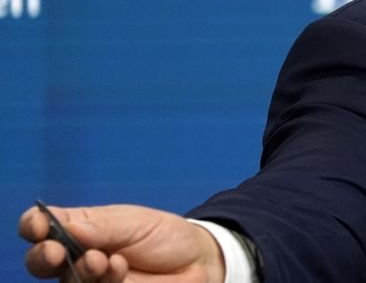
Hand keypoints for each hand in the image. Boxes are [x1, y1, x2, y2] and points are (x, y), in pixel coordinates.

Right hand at [19, 204, 225, 282]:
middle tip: (56, 251)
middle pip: (40, 262)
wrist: (198, 262)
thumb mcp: (135, 223)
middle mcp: (77, 257)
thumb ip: (102, 227)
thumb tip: (69, 227)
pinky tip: (119, 270)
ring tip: (105, 260)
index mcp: (78, 229)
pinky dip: (104, 282)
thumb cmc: (164, 237)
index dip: (33, 225)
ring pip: (67, 281)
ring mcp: (90, 281)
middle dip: (43, 257)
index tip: (39, 225)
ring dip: (81, 271)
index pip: (41, 226)